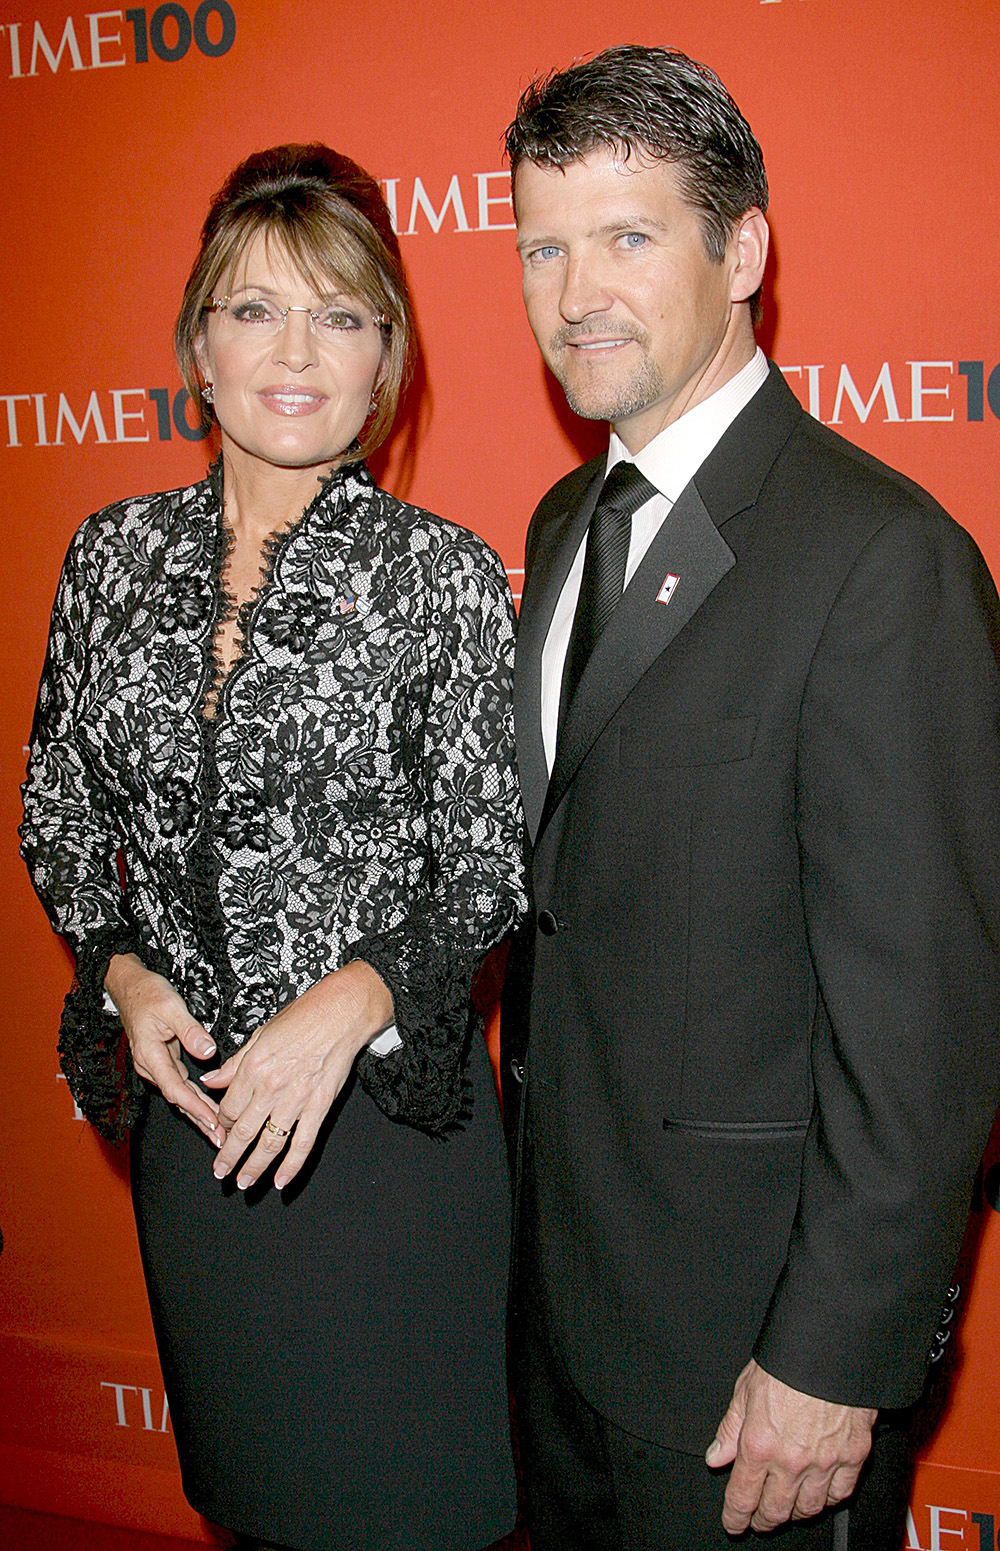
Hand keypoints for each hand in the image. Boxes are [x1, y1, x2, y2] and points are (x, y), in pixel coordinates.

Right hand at [104, 952, 222, 1144]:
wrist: (130, 987)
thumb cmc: (148, 994)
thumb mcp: (171, 1007)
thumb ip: (190, 1031)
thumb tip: (207, 1050)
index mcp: (150, 1055)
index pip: (174, 1088)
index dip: (194, 1106)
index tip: (212, 1120)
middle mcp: (151, 1065)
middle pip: (178, 1099)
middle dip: (199, 1120)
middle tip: (220, 1138)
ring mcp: (156, 1065)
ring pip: (180, 1095)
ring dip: (198, 1113)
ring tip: (218, 1131)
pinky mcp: (163, 1061)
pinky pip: (181, 1085)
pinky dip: (195, 1098)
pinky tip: (209, 1109)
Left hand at [202, 960, 393, 1191]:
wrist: (341, 1013)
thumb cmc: (303, 1017)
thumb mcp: (260, 1034)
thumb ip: (235, 1063)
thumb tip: (212, 1080)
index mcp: (252, 1067)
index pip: (228, 1108)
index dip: (220, 1124)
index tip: (219, 1133)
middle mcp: (270, 1087)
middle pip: (242, 1132)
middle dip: (228, 1156)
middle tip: (221, 1172)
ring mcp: (296, 1099)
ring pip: (268, 1144)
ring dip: (254, 1167)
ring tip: (244, 1182)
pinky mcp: (319, 1106)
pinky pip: (302, 1143)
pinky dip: (291, 1166)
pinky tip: (281, 1181)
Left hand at [706, 1359, 875, 1534]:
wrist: (831, 1347)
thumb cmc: (789, 1359)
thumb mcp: (746, 1388)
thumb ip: (731, 1427)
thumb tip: (717, 1455)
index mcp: (759, 1444)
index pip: (742, 1498)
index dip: (735, 1517)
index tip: (733, 1522)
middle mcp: (791, 1460)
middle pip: (775, 1512)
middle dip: (762, 1520)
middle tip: (757, 1519)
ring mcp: (824, 1462)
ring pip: (808, 1509)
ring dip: (794, 1513)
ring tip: (787, 1507)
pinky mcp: (853, 1456)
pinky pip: (839, 1494)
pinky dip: (827, 1499)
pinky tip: (819, 1493)